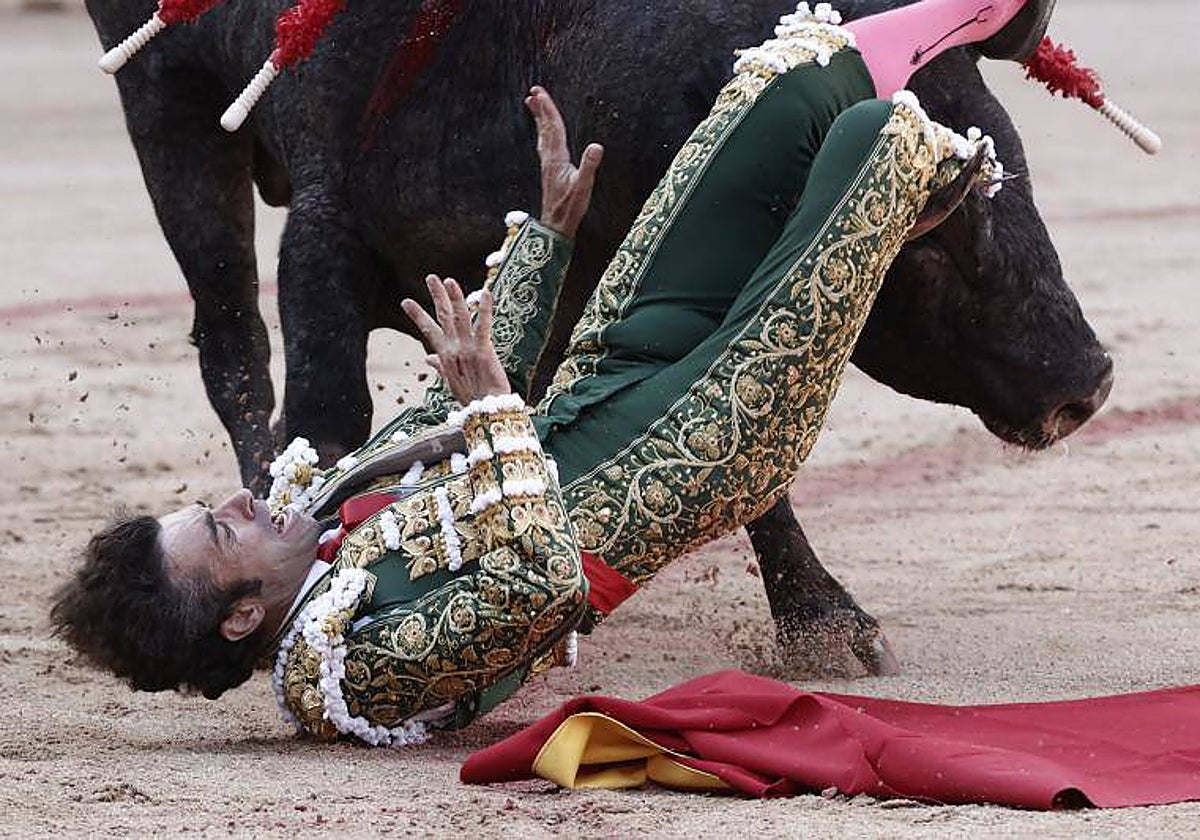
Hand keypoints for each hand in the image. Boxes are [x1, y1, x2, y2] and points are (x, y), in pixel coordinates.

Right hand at [401, 276, 511, 403]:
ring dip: (454, 297)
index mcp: (445, 356)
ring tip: (448, 280)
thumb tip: (428, 359)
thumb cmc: (471, 397)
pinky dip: (485, 309)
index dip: (418, 315)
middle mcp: (453, 349)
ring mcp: (467, 349)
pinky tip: (487, 293)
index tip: (406, 301)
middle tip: (431, 277)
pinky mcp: (483, 351)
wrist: (486, 411)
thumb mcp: (452, 381)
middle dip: (436, 296)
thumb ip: (440, 367)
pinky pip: (483, 326)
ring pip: (459, 317)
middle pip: (443, 317)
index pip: (428, 330)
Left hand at [526, 85, 603, 237]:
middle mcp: (549, 158)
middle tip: (534, 91)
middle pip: (545, 129)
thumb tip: (597, 146)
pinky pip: (545, 146)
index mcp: (557, 158)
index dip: (548, 109)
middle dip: (541, 109)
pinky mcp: (549, 171)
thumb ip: (590, 166)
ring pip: (542, 136)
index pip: (553, 128)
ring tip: (533, 105)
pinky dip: (543, 134)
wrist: (555, 225)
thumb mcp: (584, 186)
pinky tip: (543, 135)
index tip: (540, 93)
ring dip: (539, 120)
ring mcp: (548, 165)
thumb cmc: (570, 207)